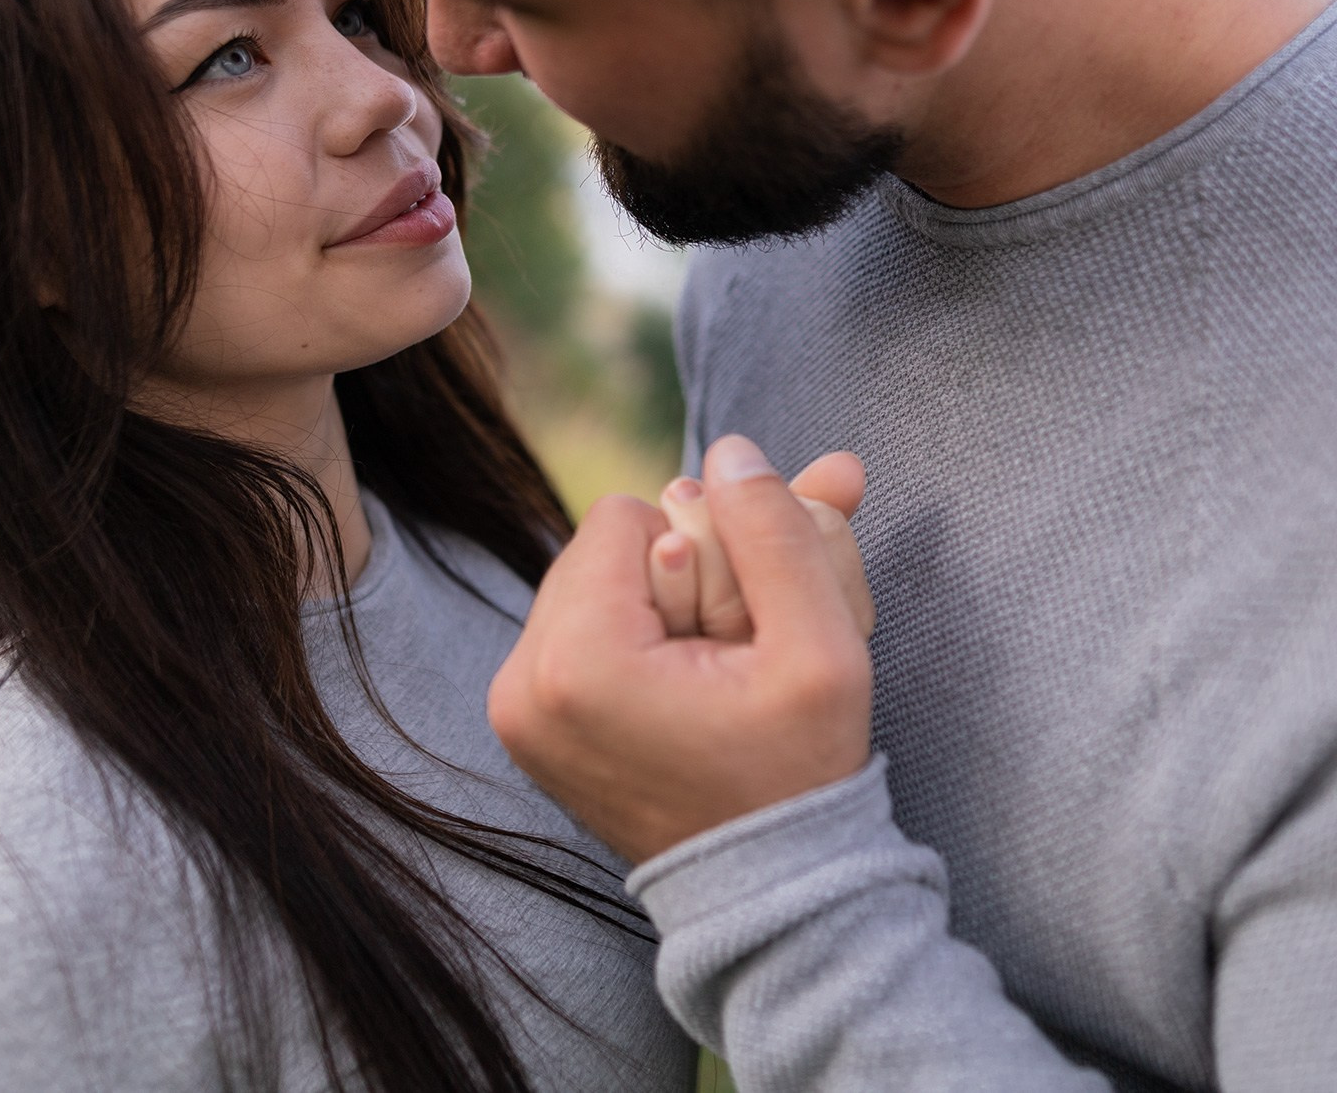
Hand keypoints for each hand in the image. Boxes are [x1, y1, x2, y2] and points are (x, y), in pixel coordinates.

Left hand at [488, 436, 873, 863]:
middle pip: (603, 541)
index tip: (737, 634)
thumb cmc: (799, 773)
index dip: (705, 550)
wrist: (769, 888)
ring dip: (663, 603)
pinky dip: (638, 636)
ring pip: (596, 576)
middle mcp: (521, 683)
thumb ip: (777, 530)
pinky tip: (685, 688)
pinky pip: (583, 621)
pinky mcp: (526, 720)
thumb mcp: (821, 647)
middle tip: (730, 655)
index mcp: (577, 663)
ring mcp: (515, 708)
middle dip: (680, 572)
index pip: (630, 513)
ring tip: (710, 676)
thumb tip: (730, 448)